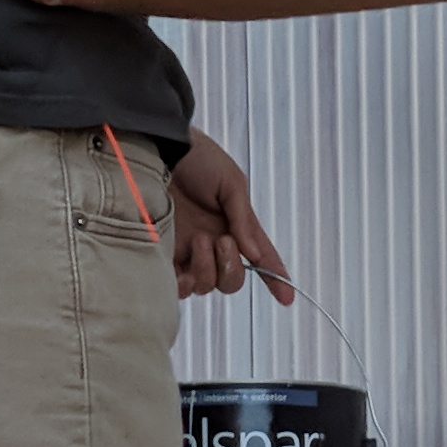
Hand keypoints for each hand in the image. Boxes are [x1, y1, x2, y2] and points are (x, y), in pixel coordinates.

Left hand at [167, 133, 292, 302]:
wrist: (159, 149)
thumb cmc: (198, 159)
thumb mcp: (230, 183)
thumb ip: (243, 220)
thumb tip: (253, 254)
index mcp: (236, 227)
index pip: (261, 257)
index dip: (275, 278)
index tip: (287, 298)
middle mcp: (215, 243)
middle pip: (232, 280)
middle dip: (231, 267)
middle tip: (222, 239)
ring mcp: (189, 251)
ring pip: (208, 285)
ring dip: (207, 267)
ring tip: (198, 238)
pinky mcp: (164, 256)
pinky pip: (178, 287)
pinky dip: (184, 285)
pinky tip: (182, 272)